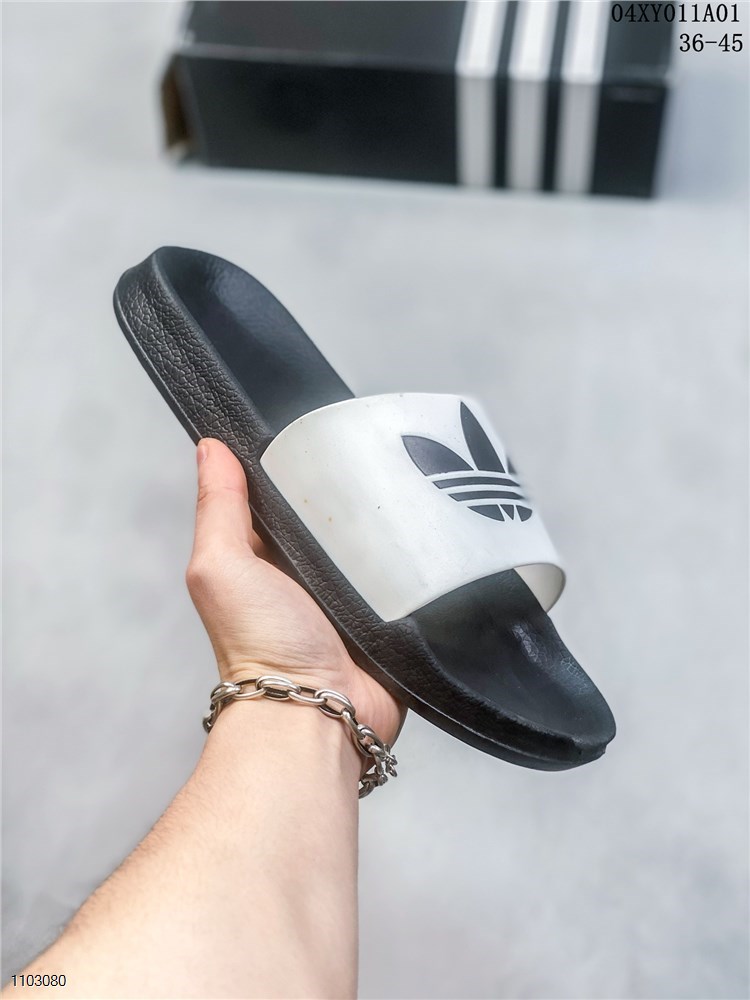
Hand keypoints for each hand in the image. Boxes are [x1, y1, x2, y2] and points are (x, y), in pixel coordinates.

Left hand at [186, 438, 405, 749]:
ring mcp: (353, 596)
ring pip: (379, 542)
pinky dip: (417, 563)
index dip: (297, 465)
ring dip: (391, 527)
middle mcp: (309, 575)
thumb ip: (219, 507)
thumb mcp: (222, 565)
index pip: (285, 496)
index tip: (318, 429)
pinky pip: (411, 577)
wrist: (317, 713)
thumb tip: (210, 447)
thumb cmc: (261, 648)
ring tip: (411, 493)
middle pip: (337, 515)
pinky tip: (429, 539)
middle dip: (354, 492)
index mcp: (267, 557)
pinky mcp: (390, 615)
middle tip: (377, 459)